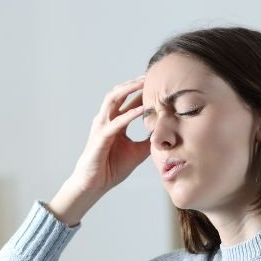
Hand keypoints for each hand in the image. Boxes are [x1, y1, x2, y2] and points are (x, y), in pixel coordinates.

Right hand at [68, 75, 149, 193]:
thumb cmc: (111, 168)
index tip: (158, 84)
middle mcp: (106, 120)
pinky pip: (115, 123)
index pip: (128, 101)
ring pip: (112, 100)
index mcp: (115, 123)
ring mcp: (101, 127)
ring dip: (128, 91)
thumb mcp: (138, 152)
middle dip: (134, 84)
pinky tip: (141, 110)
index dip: (141, 92)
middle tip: (150, 75)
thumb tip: (166, 135)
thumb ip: (149, 141)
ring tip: (143, 83)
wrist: (94, 185)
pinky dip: (128, 115)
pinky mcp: (100, 138)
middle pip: (118, 94)